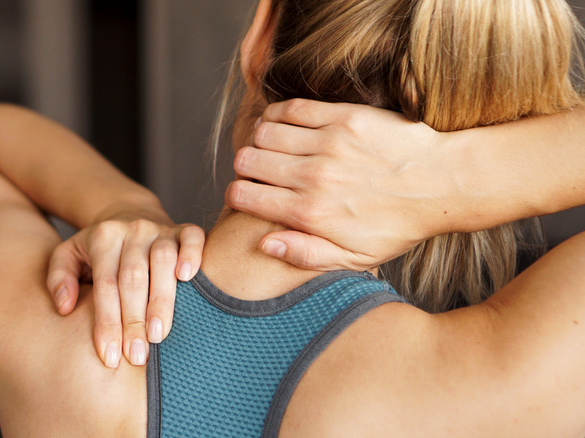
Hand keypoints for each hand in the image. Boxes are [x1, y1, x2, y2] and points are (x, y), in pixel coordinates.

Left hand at [47, 217, 204, 367]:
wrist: (129, 215)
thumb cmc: (97, 249)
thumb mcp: (68, 255)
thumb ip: (58, 278)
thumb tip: (64, 307)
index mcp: (103, 237)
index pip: (105, 285)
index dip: (107, 322)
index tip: (110, 357)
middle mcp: (132, 230)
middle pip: (133, 277)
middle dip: (134, 321)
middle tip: (136, 356)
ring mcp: (160, 229)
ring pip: (163, 261)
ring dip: (161, 300)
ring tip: (159, 335)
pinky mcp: (183, 229)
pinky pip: (193, 238)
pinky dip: (193, 255)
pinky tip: (188, 278)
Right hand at [226, 99, 454, 270]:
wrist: (443, 184)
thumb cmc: (398, 225)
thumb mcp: (355, 258)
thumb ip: (305, 255)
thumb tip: (264, 244)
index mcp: (310, 215)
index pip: (243, 196)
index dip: (238, 195)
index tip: (247, 194)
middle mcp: (314, 178)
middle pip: (247, 161)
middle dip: (245, 167)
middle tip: (258, 171)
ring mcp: (328, 144)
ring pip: (263, 132)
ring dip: (260, 140)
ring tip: (272, 148)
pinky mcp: (344, 117)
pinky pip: (290, 109)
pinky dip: (277, 115)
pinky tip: (282, 124)